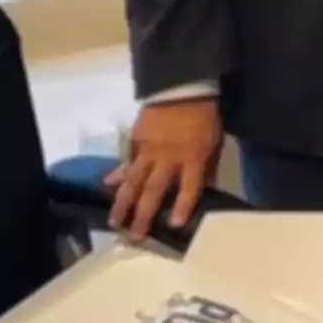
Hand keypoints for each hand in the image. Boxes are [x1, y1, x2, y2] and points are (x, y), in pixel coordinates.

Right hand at [107, 99, 222, 241]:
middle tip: (133, 237)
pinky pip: (127, 160)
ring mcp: (149, 149)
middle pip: (154, 190)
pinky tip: (108, 185)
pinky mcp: (137, 139)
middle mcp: (168, 157)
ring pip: (133, 180)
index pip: (189, 187)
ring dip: (123, 202)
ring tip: (114, 222)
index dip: (182, 206)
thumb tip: (204, 188)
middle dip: (143, 215)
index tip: (175, 225)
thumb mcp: (214, 141)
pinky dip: (117, 173)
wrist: (184, 85)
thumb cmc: (204, 115)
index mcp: (192, 156)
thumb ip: (207, 167)